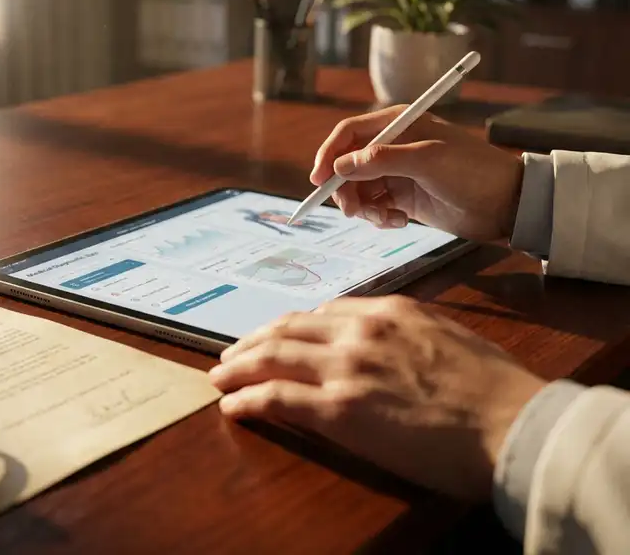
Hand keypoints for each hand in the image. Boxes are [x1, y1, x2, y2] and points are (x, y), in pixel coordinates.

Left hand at [209, 296, 545, 499]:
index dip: (290, 327)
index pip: (321, 312)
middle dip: (252, 341)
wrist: (517, 425)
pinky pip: (275, 398)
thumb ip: (407, 333)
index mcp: (387, 312)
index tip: (275, 338)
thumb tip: (385, 342)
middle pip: (287, 328)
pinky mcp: (338, 409)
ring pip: (272, 356)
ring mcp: (345, 368)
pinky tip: (231, 405)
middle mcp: (359, 331)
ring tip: (219, 374)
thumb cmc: (496, 390)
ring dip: (237, 365)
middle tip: (231, 352)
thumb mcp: (449, 338)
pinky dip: (246, 398)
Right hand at [312, 106, 524, 240]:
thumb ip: (380, 160)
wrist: (508, 204)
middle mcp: (393, 145)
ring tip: (385, 219)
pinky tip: (398, 222)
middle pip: (348, 165)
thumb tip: (340, 166)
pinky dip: (379, 217)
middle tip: (352, 212)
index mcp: (398, 124)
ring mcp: (398, 172)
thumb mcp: (426, 160)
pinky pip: (375, 206)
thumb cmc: (472, 171)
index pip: (349, 133)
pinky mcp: (405, 197)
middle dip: (345, 189)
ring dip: (364, 207)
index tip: (318, 181)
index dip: (329, 154)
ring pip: (359, 189)